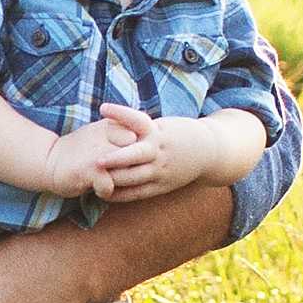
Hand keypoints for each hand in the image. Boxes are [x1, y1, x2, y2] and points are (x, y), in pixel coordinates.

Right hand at [47, 103, 151, 197]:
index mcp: (109, 125)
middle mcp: (104, 135)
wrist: (48, 161)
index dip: (141, 146)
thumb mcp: (99, 133)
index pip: (140, 131)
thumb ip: (119, 131)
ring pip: (126, 168)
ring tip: (114, 183)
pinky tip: (99, 190)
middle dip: (137, 163)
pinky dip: (107, 192)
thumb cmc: (79, 150)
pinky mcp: (89, 170)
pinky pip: (110, 184)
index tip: (136, 156)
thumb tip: (145, 134)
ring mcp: (98, 153)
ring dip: (124, 180)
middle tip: (129, 172)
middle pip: (138, 150)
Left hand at [86, 114, 208, 199]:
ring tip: (93, 178)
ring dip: (114, 179)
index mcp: (158, 131)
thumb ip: (139, 127)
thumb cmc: (177, 134)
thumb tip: (110, 121)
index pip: (138, 120)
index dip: (120, 113)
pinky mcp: (162, 186)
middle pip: (135, 155)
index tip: (103, 107)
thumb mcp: (161, 125)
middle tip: (96, 160)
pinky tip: (104, 193)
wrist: (209, 151)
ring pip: (135, 177)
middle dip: (115, 158)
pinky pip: (139, 192)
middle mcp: (159, 151)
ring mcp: (161, 170)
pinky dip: (121, 194)